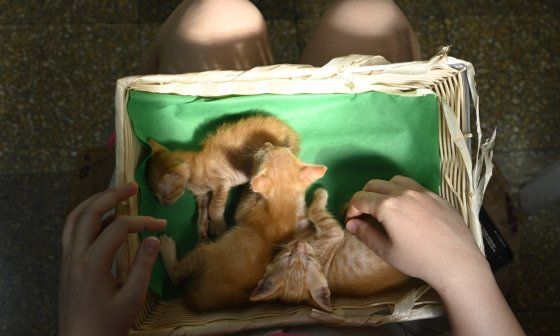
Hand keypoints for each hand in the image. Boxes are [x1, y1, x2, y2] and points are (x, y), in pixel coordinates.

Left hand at [59, 183, 165, 335]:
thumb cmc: (108, 323)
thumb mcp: (132, 298)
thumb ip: (143, 267)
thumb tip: (154, 238)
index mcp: (93, 263)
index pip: (119, 228)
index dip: (142, 221)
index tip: (161, 224)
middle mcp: (76, 255)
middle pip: (90, 213)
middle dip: (112, 196)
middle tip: (132, 187)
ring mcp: (67, 259)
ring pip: (74, 218)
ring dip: (94, 202)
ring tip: (114, 194)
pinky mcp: (66, 264)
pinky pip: (71, 230)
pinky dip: (85, 217)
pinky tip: (102, 219)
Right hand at [345, 175, 488, 290]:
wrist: (458, 262)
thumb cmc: (419, 260)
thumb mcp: (387, 252)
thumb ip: (366, 234)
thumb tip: (351, 223)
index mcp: (388, 205)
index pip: (359, 199)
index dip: (351, 210)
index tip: (352, 222)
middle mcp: (403, 192)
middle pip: (374, 185)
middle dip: (364, 198)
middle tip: (365, 215)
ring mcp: (422, 191)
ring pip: (394, 180)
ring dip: (384, 190)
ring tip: (386, 208)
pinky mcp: (436, 196)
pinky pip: (413, 186)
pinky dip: (403, 192)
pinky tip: (408, 210)